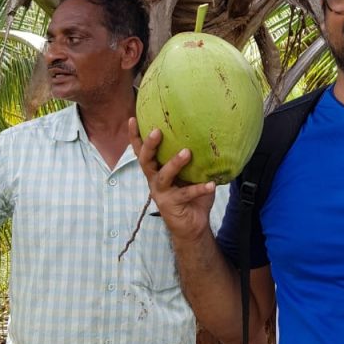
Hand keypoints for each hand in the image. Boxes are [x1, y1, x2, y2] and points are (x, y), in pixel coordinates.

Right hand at [129, 117, 216, 242]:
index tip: (132, 118)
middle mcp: (154, 180)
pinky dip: (199, 188)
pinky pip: (186, 194)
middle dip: (149, 145)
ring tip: (187, 152)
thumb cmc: (191, 194)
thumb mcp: (191, 172)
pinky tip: (211, 184)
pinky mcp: (171, 205)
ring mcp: (161, 193)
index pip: (141, 151)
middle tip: (157, 131)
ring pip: (163, 176)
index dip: (134, 136)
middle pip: (145, 160)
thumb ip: (194, 157)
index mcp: (156, 169)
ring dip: (174, 163)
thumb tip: (208, 131)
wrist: (193, 225)